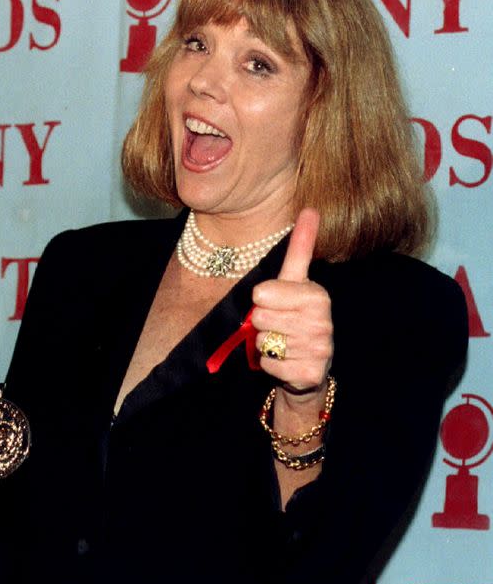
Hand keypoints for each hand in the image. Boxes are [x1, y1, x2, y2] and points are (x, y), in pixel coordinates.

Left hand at [252, 208, 332, 400]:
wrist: (309, 367)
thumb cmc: (296, 318)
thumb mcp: (296, 282)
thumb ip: (301, 248)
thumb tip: (311, 209)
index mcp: (318, 296)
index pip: (264, 294)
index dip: (262, 300)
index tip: (272, 301)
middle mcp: (322, 323)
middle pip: (261, 319)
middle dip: (263, 324)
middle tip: (279, 326)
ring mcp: (318, 350)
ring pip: (264, 343)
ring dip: (266, 345)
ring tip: (283, 343)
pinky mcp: (309, 374)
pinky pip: (269, 366)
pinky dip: (270, 366)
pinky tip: (286, 362)